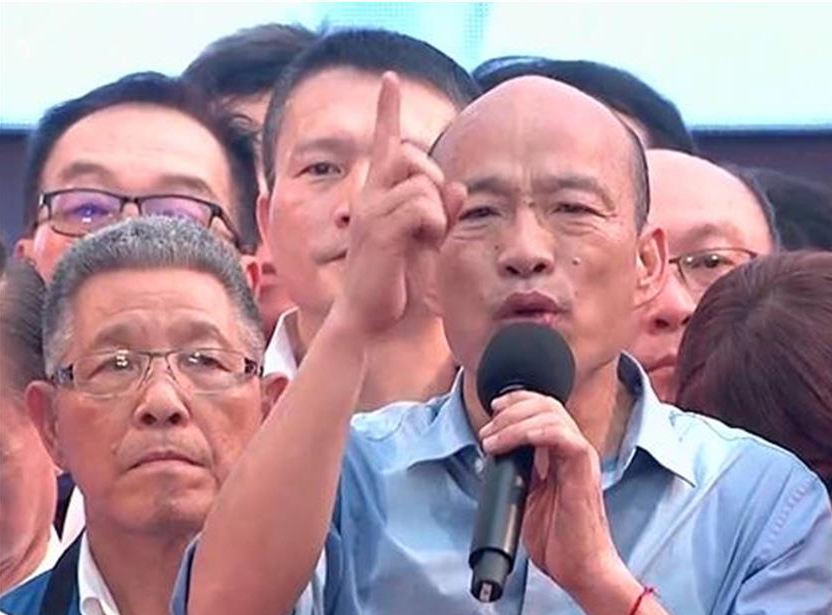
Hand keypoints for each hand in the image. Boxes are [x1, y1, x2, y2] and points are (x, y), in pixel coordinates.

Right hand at [334, 72, 465, 338]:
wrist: (371, 319)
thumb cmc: (398, 283)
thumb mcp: (429, 244)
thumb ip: (444, 213)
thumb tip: (461, 187)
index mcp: (378, 195)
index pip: (384, 142)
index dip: (387, 110)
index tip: (389, 78)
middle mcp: (370, 196)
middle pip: (410, 154)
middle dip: (434, 175)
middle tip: (438, 216)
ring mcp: (371, 211)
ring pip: (422, 182)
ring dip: (439, 211)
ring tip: (430, 238)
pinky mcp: (379, 230)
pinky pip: (423, 205)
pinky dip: (437, 222)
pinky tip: (428, 242)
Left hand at [478, 391, 627, 597]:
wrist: (581, 569)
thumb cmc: (559, 541)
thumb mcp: (529, 500)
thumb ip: (519, 476)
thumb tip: (493, 459)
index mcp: (561, 456)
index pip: (543, 411)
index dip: (518, 403)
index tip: (493, 411)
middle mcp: (573, 451)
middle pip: (547, 405)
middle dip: (512, 408)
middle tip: (488, 428)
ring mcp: (581, 459)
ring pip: (553, 416)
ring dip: (516, 423)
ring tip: (493, 440)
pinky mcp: (584, 471)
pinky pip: (565, 438)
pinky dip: (539, 432)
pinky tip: (520, 439)